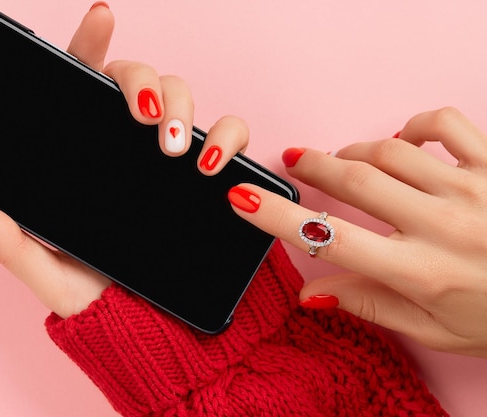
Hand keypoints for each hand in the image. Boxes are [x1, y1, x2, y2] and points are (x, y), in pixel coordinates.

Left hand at [0, 4, 247, 317]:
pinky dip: (228, 138)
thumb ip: (10, 243)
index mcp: (84, 150)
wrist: (147, 323)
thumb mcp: (49, 271)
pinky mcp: (205, 171)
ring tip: (175, 151)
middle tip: (146, 121)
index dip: (91, 43)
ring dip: (184, 108)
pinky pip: (228, 136)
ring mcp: (168, 154)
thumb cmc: (95, 293)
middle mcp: (126, 143)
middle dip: (147, 84)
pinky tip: (213, 163)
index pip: (83, 81)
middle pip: (139, 79)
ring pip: (183, 96)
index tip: (101, 18)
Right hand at [229, 107, 486, 356]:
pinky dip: (413, 126)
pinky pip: (445, 125)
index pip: (331, 239)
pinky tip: (402, 140)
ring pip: (389, 150)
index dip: (277, 217)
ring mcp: (473, 188)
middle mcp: (443, 224)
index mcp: (421, 271)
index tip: (243, 198)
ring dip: (352, 151)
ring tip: (341, 160)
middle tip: (291, 160)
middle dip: (311, 166)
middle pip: (355, 179)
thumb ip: (369, 306)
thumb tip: (312, 292)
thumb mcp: (433, 330)